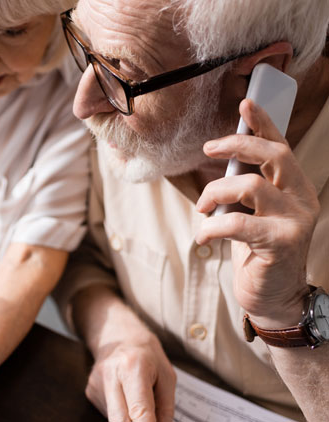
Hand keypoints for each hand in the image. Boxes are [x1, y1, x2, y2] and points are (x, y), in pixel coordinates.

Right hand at [85, 334, 175, 421]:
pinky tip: (126, 397)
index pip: (139, 412)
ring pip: (115, 419)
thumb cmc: (147, 354)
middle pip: (120, 421)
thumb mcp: (167, 377)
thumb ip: (166, 407)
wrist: (117, 334)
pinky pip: (109, 413)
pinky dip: (122, 413)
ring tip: (139, 401)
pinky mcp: (90, 392)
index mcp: (133, 368)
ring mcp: (96, 384)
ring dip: (130, 420)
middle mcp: (110, 376)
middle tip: (147, 420)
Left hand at [196, 99, 319, 326]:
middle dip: (237, 145)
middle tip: (208, 150)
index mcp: (295, 188)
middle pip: (273, 155)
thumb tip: (222, 158)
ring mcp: (295, 221)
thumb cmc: (257, 251)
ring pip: (251, 186)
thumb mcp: (252, 213)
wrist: (273, 297)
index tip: (246, 103)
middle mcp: (301, 199)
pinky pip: (238, 223)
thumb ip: (246, 188)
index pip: (281, 147)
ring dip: (215, 193)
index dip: (264, 123)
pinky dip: (212, 227)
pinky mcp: (281, 243)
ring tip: (202, 209)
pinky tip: (203, 237)